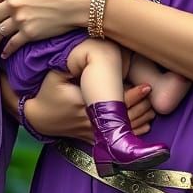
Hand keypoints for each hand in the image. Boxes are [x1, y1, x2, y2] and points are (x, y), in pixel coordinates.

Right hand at [24, 70, 155, 141]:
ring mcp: (92, 133)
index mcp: (84, 104)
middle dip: (143, 107)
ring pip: (123, 130)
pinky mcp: (93, 139)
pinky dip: (133, 132)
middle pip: (124, 117)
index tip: (147, 86)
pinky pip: (117, 139)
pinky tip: (145, 123)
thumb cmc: (48, 92)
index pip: (115, 101)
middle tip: (153, 94)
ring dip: (141, 119)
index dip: (134, 95)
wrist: (39, 117)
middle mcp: (90, 122)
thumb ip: (71, 64)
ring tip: (152, 107)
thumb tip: (89, 53)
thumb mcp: (55, 75)